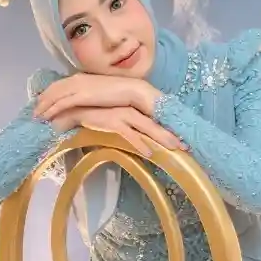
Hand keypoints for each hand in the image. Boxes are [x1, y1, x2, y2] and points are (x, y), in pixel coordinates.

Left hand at [34, 73, 159, 122]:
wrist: (131, 90)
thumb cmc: (119, 92)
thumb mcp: (100, 91)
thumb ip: (89, 93)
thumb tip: (83, 101)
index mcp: (80, 77)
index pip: (59, 84)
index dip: (48, 93)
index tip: (41, 102)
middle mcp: (76, 79)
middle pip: (53, 89)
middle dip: (42, 100)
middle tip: (33, 111)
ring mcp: (77, 87)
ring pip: (54, 96)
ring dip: (43, 106)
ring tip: (36, 117)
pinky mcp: (80, 96)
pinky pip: (61, 103)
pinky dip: (51, 110)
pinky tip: (45, 117)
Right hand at [48, 104, 183, 158]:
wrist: (74, 108)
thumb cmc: (95, 115)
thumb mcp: (114, 121)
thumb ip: (127, 127)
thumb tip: (140, 139)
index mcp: (132, 108)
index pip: (154, 119)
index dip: (169, 129)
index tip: (183, 139)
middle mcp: (131, 109)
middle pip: (156, 123)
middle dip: (171, 134)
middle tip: (186, 146)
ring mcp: (122, 114)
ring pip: (147, 127)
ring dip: (161, 137)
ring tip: (174, 149)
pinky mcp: (113, 121)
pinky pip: (130, 134)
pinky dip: (139, 143)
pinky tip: (148, 152)